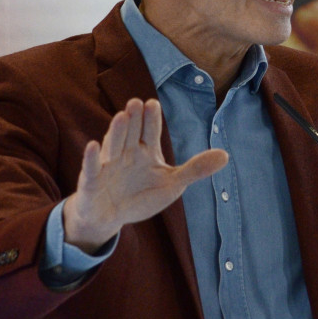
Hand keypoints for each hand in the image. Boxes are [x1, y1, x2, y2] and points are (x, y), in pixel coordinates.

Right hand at [63, 98, 227, 252]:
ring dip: (116, 132)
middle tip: (137, 101)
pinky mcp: (92, 182)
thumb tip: (226, 155)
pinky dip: (91, 159)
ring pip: (112, 147)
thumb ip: (195, 169)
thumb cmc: (140, 195)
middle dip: (134, 120)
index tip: (153, 103)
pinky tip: (92, 145)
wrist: (109, 216)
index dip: (151, 120)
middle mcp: (125, 153)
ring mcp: (107, 166)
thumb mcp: (172, 184)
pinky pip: (91, 170)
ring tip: (121, 116)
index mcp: (145, 151)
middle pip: (131, 134)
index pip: (150, 132)